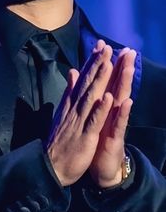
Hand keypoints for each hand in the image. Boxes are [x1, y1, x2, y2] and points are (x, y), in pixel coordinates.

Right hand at [46, 44, 113, 185]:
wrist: (51, 165)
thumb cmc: (60, 139)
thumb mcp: (63, 111)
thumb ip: (69, 91)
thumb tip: (73, 71)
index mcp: (70, 102)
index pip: (83, 78)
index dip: (92, 62)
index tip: (100, 46)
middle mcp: (74, 108)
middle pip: (87, 83)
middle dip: (97, 64)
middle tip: (106, 47)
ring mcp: (79, 121)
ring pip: (90, 97)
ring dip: (99, 80)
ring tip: (107, 63)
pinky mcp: (85, 136)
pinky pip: (93, 121)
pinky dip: (100, 109)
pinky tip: (107, 98)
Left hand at [89, 41, 135, 187]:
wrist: (100, 166)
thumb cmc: (96, 138)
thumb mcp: (90, 114)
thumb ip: (88, 95)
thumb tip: (82, 76)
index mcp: (103, 104)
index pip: (106, 80)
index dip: (106, 62)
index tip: (106, 44)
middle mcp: (111, 111)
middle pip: (117, 86)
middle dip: (122, 67)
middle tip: (129, 50)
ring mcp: (114, 123)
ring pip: (120, 100)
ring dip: (124, 84)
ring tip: (128, 68)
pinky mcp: (115, 138)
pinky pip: (119, 124)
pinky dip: (121, 112)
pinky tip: (125, 101)